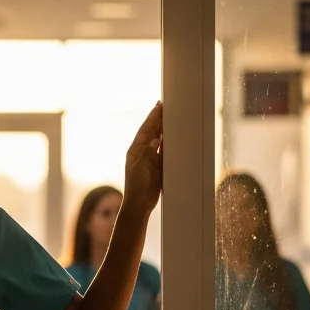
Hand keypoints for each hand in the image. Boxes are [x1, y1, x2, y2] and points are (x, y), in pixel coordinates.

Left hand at [122, 101, 164, 215]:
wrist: (140, 204)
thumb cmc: (137, 187)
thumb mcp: (140, 169)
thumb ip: (147, 153)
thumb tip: (154, 139)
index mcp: (135, 150)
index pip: (146, 130)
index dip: (153, 117)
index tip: (159, 105)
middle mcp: (143, 152)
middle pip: (152, 131)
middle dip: (158, 119)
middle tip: (165, 105)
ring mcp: (151, 159)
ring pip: (159, 139)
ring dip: (164, 128)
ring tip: (170, 116)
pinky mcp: (159, 166)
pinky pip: (165, 151)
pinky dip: (169, 142)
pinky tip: (173, 135)